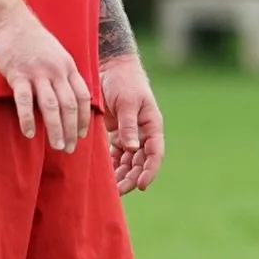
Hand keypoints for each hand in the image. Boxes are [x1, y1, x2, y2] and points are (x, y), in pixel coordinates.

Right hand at [0, 3, 91, 150]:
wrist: (10, 18)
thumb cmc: (31, 38)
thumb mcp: (55, 53)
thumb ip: (61, 73)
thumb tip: (65, 97)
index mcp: (67, 66)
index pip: (82, 97)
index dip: (83, 118)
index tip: (81, 135)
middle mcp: (56, 71)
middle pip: (69, 106)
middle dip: (71, 130)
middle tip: (70, 150)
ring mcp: (37, 72)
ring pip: (51, 106)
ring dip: (56, 130)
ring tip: (57, 147)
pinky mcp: (18, 74)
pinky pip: (25, 101)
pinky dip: (28, 119)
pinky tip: (29, 133)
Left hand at [101, 54, 164, 194]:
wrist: (111, 67)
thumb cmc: (123, 81)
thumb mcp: (127, 102)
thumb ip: (129, 125)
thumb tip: (132, 149)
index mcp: (152, 125)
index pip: (155, 153)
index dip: (150, 171)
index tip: (141, 186)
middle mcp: (143, 133)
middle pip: (141, 162)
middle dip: (132, 178)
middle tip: (118, 192)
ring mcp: (130, 134)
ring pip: (128, 161)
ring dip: (121, 175)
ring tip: (110, 188)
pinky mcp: (117, 133)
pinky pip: (116, 154)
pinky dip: (111, 165)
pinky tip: (103, 174)